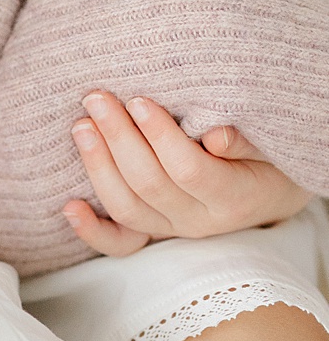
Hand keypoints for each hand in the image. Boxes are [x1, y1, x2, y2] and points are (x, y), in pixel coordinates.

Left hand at [64, 91, 310, 257]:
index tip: (138, 99)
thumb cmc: (268, 157)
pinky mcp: (154, 232)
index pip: (188, 170)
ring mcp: (173, 229)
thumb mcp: (270, 145)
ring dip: (98, 167)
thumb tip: (214, 137)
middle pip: (150, 185)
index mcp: (232, 196)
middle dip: (119, 138)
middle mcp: (199, 220)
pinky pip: (121, 243)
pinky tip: (69, 206)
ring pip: (128, 208)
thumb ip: (245, 141)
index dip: (159, 135)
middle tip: (98, 98)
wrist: (271, 191)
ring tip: (82, 125)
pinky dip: (92, 230)